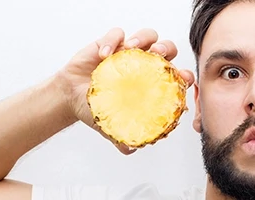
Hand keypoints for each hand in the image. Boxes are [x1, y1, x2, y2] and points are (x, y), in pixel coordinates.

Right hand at [55, 28, 194, 154]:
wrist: (71, 97)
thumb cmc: (97, 107)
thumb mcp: (111, 124)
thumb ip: (122, 135)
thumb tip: (130, 149)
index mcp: (153, 82)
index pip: (176, 75)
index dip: (183, 76)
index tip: (181, 79)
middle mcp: (145, 64)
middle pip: (167, 49)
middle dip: (167, 50)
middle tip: (157, 56)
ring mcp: (128, 51)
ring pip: (147, 36)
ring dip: (143, 39)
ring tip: (132, 49)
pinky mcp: (110, 42)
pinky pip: (116, 34)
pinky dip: (112, 40)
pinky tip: (104, 54)